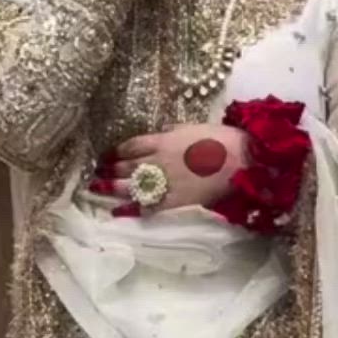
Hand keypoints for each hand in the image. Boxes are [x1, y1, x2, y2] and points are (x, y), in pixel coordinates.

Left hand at [88, 124, 248, 211]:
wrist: (240, 161)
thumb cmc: (221, 140)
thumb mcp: (192, 127)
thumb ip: (174, 132)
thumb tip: (163, 132)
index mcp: (162, 140)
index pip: (131, 146)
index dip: (117, 151)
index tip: (108, 155)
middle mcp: (156, 161)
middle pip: (125, 166)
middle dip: (109, 169)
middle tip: (97, 173)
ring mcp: (163, 182)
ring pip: (130, 184)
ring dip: (111, 187)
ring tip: (97, 189)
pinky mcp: (172, 201)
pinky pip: (145, 205)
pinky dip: (129, 208)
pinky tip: (116, 210)